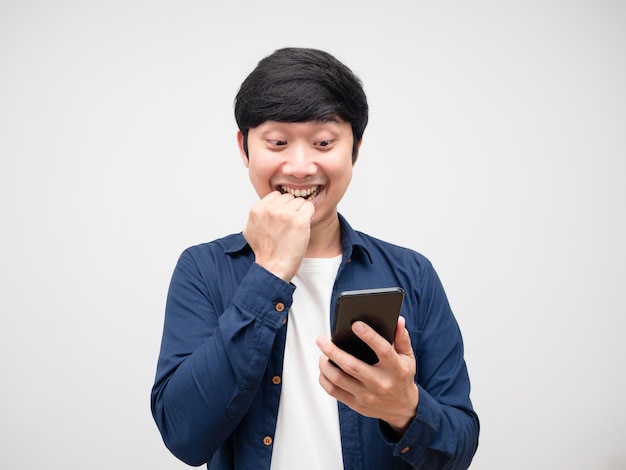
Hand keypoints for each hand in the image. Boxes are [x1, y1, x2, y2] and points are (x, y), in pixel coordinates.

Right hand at [243, 191, 314, 281]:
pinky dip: (309, 215)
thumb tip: (264, 207)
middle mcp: (270, 209)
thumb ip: (257, 215)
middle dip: (291, 208)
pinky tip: (303, 226)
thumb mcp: (250, 229)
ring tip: (294, 227)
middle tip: (289, 224)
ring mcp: (285, 214)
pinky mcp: (299, 220)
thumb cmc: (264, 252)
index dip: (281, 206)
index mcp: (257, 209)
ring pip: (300, 201)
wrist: (273, 267)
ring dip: (300, 212)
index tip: (283, 217)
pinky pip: (309, 207)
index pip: (276, 195)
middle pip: (289, 197)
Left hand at [316, 316, 418, 433]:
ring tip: (322, 352)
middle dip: (333, 351)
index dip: (369, 336)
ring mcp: (367, 396)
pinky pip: (334, 392)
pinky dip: (324, 378)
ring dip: (325, 365)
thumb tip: (398, 320)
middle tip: (322, 340)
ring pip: (339, 379)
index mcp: (396, 369)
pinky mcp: (357, 405)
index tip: (356, 324)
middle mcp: (381, 384)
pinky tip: (323, 368)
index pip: (383, 350)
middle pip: (352, 366)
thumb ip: (402, 338)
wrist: (402, 408)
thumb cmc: (402, 378)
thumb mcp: (408, 357)